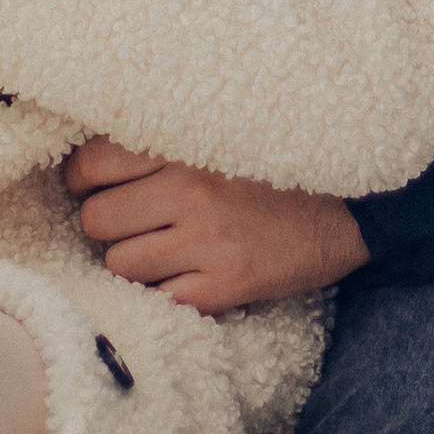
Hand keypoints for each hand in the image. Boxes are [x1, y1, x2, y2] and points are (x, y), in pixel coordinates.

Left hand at [63, 138, 369, 317]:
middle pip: (97, 219)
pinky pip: (158, 300)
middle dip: (107, 223)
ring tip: (160, 249)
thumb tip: (90, 156)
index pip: (92, 163)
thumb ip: (163, 139)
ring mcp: (207, 243)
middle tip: (132, 221)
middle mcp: (190, 192)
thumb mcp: (219, 133)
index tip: (94, 185)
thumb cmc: (276, 166)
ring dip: (132, 262)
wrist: (351, 206)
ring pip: (119, 264)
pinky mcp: (225, 287)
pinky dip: (162, 293)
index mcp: (185, 146)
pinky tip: (184, 276)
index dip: (82, 178)